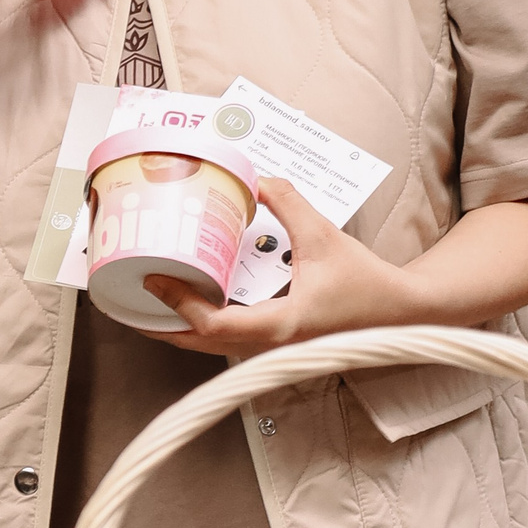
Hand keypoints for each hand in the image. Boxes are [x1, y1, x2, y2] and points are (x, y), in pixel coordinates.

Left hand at [141, 177, 414, 359]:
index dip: (176, 303)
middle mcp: (269, 347)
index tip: (151, 279)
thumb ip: (288, 204)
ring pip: (211, 346)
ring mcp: (272, 352)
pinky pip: (227, 341)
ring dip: (177, 327)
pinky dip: (202, 326)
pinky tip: (189, 303)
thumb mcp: (324, 235)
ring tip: (147, 301)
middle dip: (160, 323)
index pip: (212, 323)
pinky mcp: (276, 346)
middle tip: (125, 299)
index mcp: (279, 326)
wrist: (402, 314)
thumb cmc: (366, 282)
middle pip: (199, 343)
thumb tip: (256, 175)